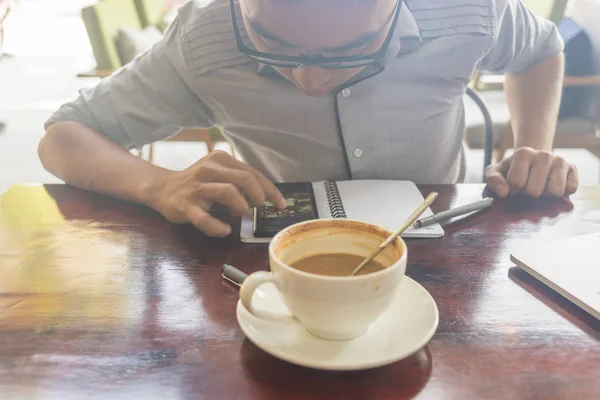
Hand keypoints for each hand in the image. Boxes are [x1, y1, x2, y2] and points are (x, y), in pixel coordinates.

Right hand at [149, 151, 285, 236]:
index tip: (281, 204)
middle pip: (244, 179)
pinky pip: (204, 218)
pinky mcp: (185, 206)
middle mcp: (209, 169)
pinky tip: (224, 230)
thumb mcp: (220, 173)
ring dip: (240, 206)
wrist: (162, 188)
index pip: (252, 173)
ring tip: (238, 213)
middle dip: (259, 195)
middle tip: (259, 207)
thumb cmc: (198, 183)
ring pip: (228, 192)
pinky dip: (217, 227)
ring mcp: (196, 188)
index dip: (271, 190)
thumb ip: (240, 180)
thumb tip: (264, 194)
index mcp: (221, 160)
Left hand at [485, 147, 578, 197]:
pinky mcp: (573, 169)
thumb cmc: (511, 170)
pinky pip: (571, 190)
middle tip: (526, 187)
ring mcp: (560, 161)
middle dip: (528, 194)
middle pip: (534, 191)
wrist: (532, 161)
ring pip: (554, 192)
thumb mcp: (495, 172)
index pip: (516, 183)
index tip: (513, 187)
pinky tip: (551, 186)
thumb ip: (492, 180)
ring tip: (539, 188)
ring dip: (545, 196)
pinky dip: (562, 194)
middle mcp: (544, 155)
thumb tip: (503, 192)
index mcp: (523, 153)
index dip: (512, 190)